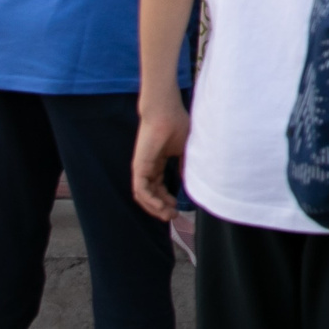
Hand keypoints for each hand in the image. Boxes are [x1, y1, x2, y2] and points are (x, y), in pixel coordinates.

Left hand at [132, 102, 188, 221]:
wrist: (166, 112)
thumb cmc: (176, 124)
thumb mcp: (184, 150)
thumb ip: (185, 165)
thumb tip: (190, 180)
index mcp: (155, 163)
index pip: (157, 187)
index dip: (166, 199)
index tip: (178, 207)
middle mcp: (146, 168)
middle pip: (150, 195)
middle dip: (161, 208)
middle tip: (174, 216)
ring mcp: (141, 168)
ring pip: (143, 196)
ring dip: (155, 208)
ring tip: (169, 214)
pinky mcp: (139, 167)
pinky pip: (141, 190)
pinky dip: (150, 200)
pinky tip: (161, 206)